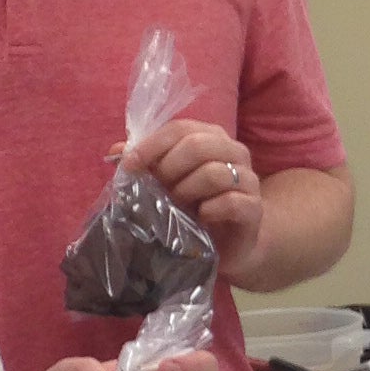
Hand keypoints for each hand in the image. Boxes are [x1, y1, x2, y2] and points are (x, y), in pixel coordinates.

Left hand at [120, 119, 260, 266]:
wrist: (231, 242)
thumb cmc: (198, 206)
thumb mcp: (168, 182)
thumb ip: (146, 164)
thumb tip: (115, 151)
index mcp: (212, 137)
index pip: (180, 128)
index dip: (152, 145)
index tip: (130, 166)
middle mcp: (235, 152)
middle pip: (199, 145)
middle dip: (170, 168)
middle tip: (160, 189)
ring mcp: (248, 179)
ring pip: (214, 173)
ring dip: (187, 191)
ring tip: (177, 206)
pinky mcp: (254, 208)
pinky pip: (230, 201)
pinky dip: (209, 210)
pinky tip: (201, 218)